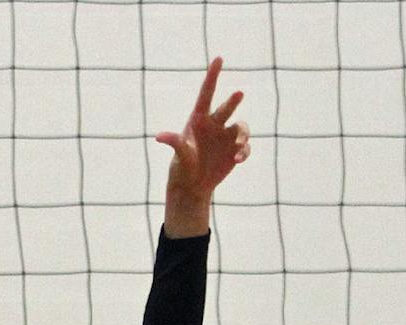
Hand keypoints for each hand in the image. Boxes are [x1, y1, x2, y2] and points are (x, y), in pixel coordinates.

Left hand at [157, 58, 249, 235]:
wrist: (194, 184)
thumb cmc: (183, 166)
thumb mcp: (179, 155)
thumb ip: (174, 143)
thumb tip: (159, 136)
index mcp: (199, 119)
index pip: (207, 93)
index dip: (212, 75)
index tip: (218, 58)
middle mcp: (215, 124)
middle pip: (226, 108)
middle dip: (233, 101)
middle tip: (238, 93)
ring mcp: (227, 136)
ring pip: (241, 127)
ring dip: (243, 135)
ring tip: (239, 146)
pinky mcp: (236, 150)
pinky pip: (246, 147)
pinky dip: (245, 151)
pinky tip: (238, 160)